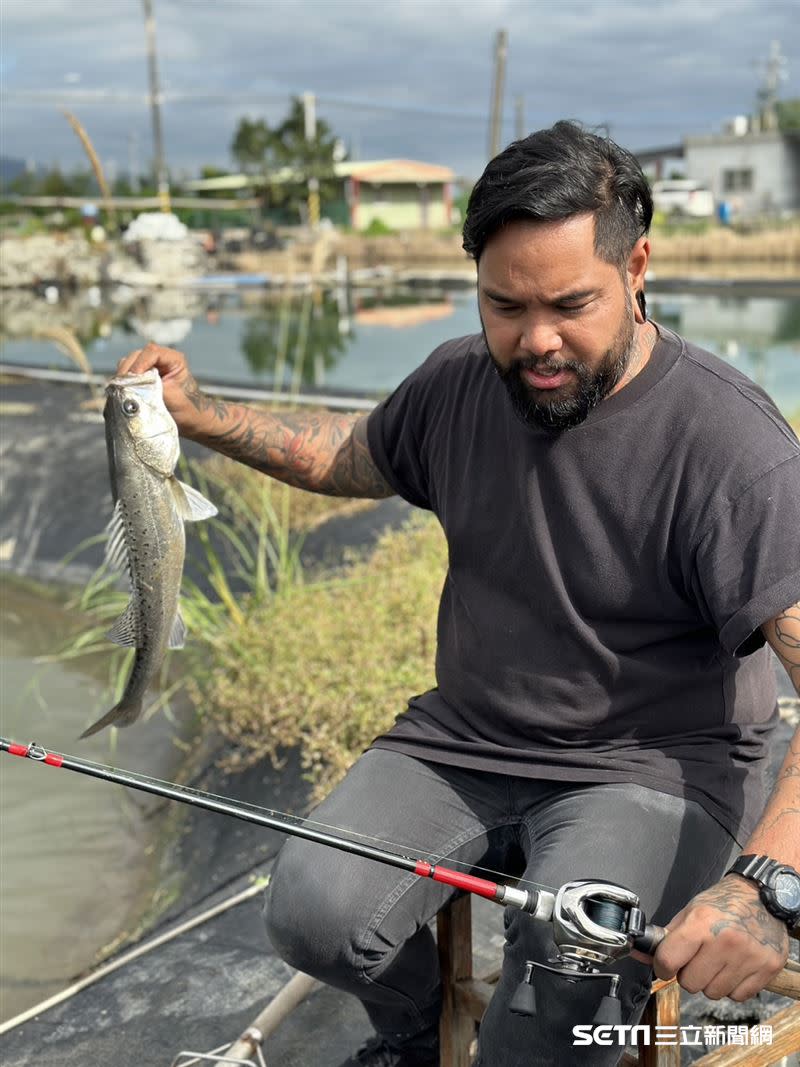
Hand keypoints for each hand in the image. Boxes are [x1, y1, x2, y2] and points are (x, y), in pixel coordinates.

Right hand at [116, 342, 210, 437]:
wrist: (190, 419)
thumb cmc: (187, 407)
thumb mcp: (171, 397)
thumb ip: (152, 388)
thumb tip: (130, 386)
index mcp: (174, 359)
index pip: (152, 352)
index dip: (141, 363)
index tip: (134, 377)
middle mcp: (161, 359)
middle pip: (137, 355)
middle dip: (128, 369)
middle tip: (122, 385)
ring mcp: (150, 366)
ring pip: (130, 363)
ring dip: (124, 375)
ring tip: (122, 389)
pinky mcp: (143, 376)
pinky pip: (128, 373)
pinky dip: (124, 381)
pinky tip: (123, 390)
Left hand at [651, 876, 788, 1000]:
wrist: (763, 896)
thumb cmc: (724, 903)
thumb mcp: (691, 911)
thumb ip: (667, 936)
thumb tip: (640, 955)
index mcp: (701, 922)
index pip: (668, 960)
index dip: (662, 966)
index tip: (666, 965)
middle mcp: (725, 941)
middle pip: (691, 984)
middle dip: (689, 974)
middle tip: (698, 959)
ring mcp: (748, 957)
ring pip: (714, 993)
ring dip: (712, 981)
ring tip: (719, 960)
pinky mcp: (767, 969)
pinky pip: (737, 996)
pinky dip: (733, 986)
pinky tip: (736, 966)